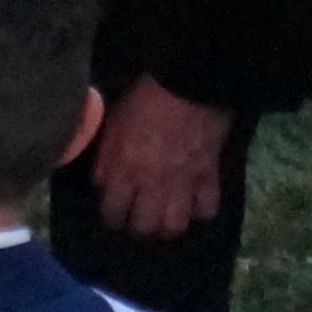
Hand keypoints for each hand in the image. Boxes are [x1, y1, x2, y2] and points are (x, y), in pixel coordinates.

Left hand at [84, 75, 238, 241]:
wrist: (189, 83)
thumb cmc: (146, 98)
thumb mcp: (114, 124)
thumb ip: (106, 158)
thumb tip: (102, 183)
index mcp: (125, 169)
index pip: (113, 211)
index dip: (111, 218)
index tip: (113, 216)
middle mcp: (152, 183)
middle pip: (144, 225)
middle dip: (139, 228)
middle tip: (139, 220)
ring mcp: (182, 183)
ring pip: (175, 225)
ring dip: (169, 226)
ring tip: (166, 220)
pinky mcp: (209, 176)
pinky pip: (207, 208)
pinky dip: (201, 212)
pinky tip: (194, 207)